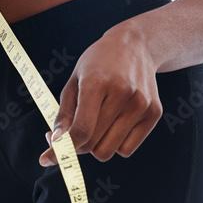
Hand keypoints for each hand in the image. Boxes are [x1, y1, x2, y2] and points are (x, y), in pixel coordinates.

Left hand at [38, 21, 160, 165]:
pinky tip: (115, 122)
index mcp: (97, 81)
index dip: (62, 149)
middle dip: (78, 144)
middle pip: (93, 144)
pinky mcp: (154, 112)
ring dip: (97, 145)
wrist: (136, 44)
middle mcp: (122, 92)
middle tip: (75, 132)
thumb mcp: (75, 79)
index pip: (82, 129)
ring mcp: (141, 103)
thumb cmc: (99, 63)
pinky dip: (116, 144)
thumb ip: (64, 114)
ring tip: (98, 123)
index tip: (48, 158)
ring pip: (109, 151)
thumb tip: (55, 144)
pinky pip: (127, 150)